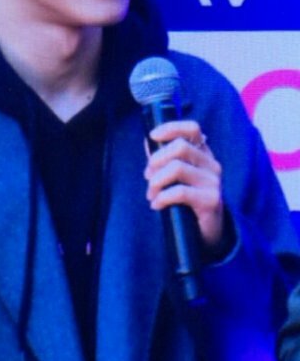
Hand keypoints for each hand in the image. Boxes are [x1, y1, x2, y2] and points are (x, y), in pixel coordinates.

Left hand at [144, 120, 223, 247]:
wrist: (207, 232)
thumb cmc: (187, 201)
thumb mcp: (176, 177)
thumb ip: (164, 159)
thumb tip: (147, 141)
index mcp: (203, 154)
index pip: (192, 129)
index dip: (171, 128)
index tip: (153, 135)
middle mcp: (211, 164)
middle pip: (180, 146)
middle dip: (156, 159)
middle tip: (148, 176)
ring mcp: (213, 182)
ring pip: (177, 168)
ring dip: (156, 181)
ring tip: (151, 194)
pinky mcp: (211, 200)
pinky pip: (179, 192)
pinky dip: (162, 197)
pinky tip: (156, 205)